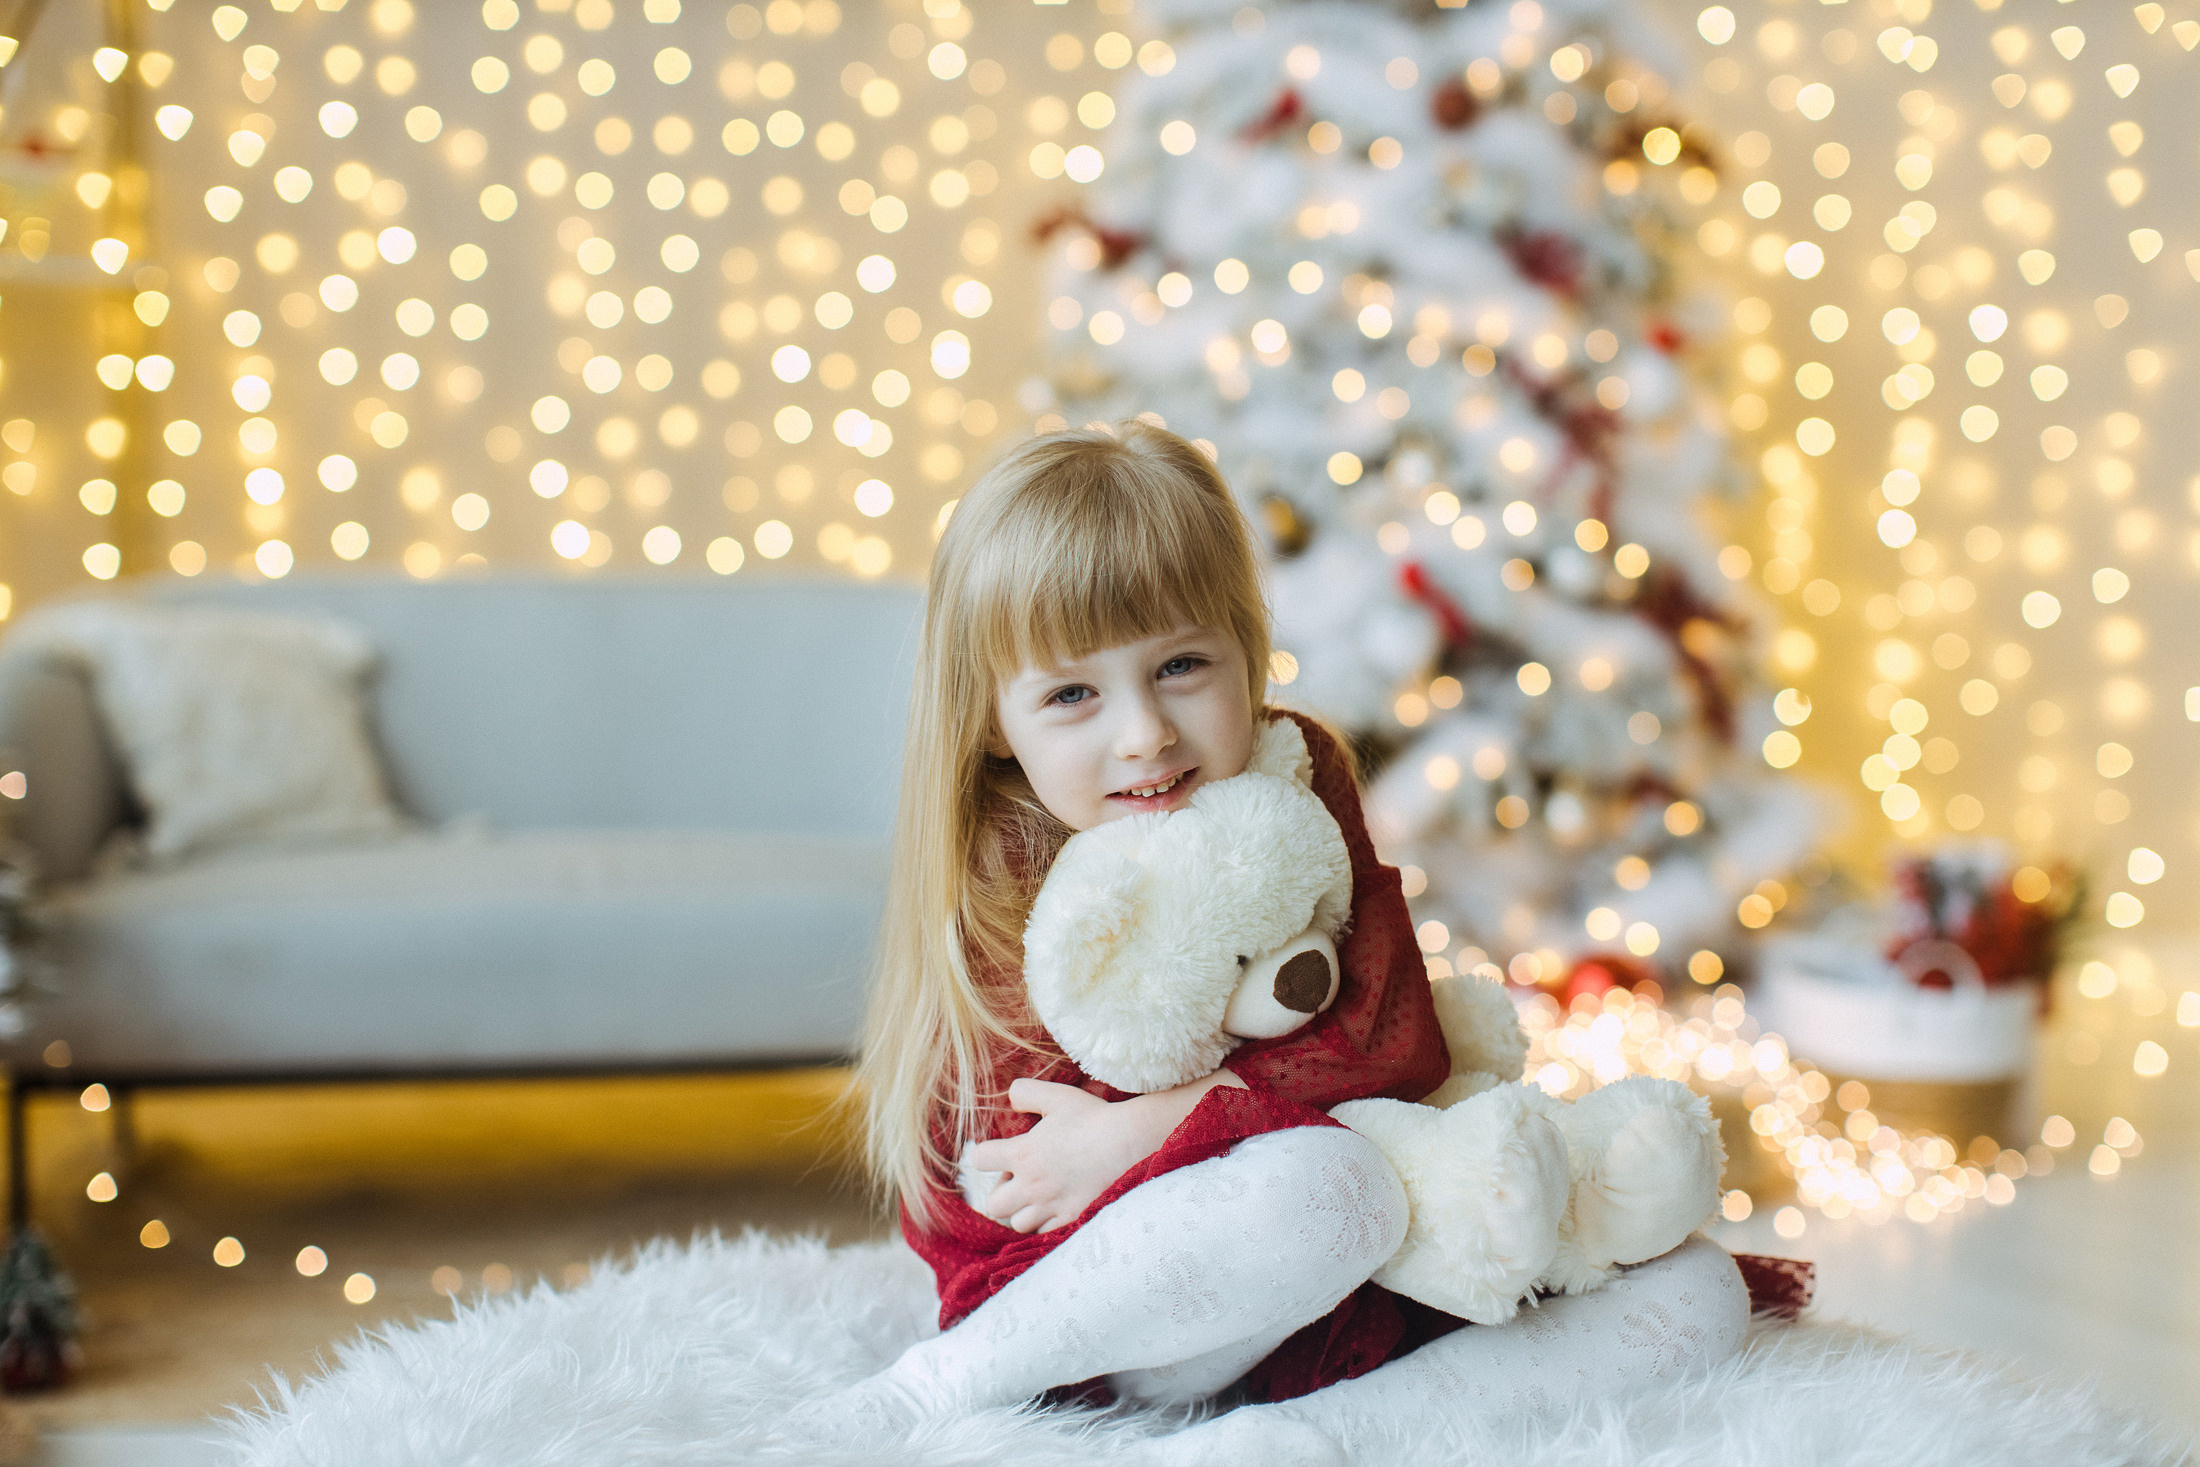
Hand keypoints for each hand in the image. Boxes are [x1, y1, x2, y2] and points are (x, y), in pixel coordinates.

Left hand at [967, 1071, 1242, 1233]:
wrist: (1130, 1142)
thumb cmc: (1094, 1117)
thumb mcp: (1058, 1096)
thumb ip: (1026, 1092)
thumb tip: (1010, 1097)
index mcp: (1023, 1153)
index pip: (979, 1160)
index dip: (986, 1154)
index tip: (1000, 1151)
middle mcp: (1031, 1185)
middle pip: (993, 1204)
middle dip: (1002, 1191)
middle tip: (1021, 1178)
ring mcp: (1051, 1205)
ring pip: (1018, 1223)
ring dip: (1023, 1210)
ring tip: (1039, 1194)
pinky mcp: (1072, 1218)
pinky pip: (1045, 1232)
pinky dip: (1045, 1222)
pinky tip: (1057, 1203)